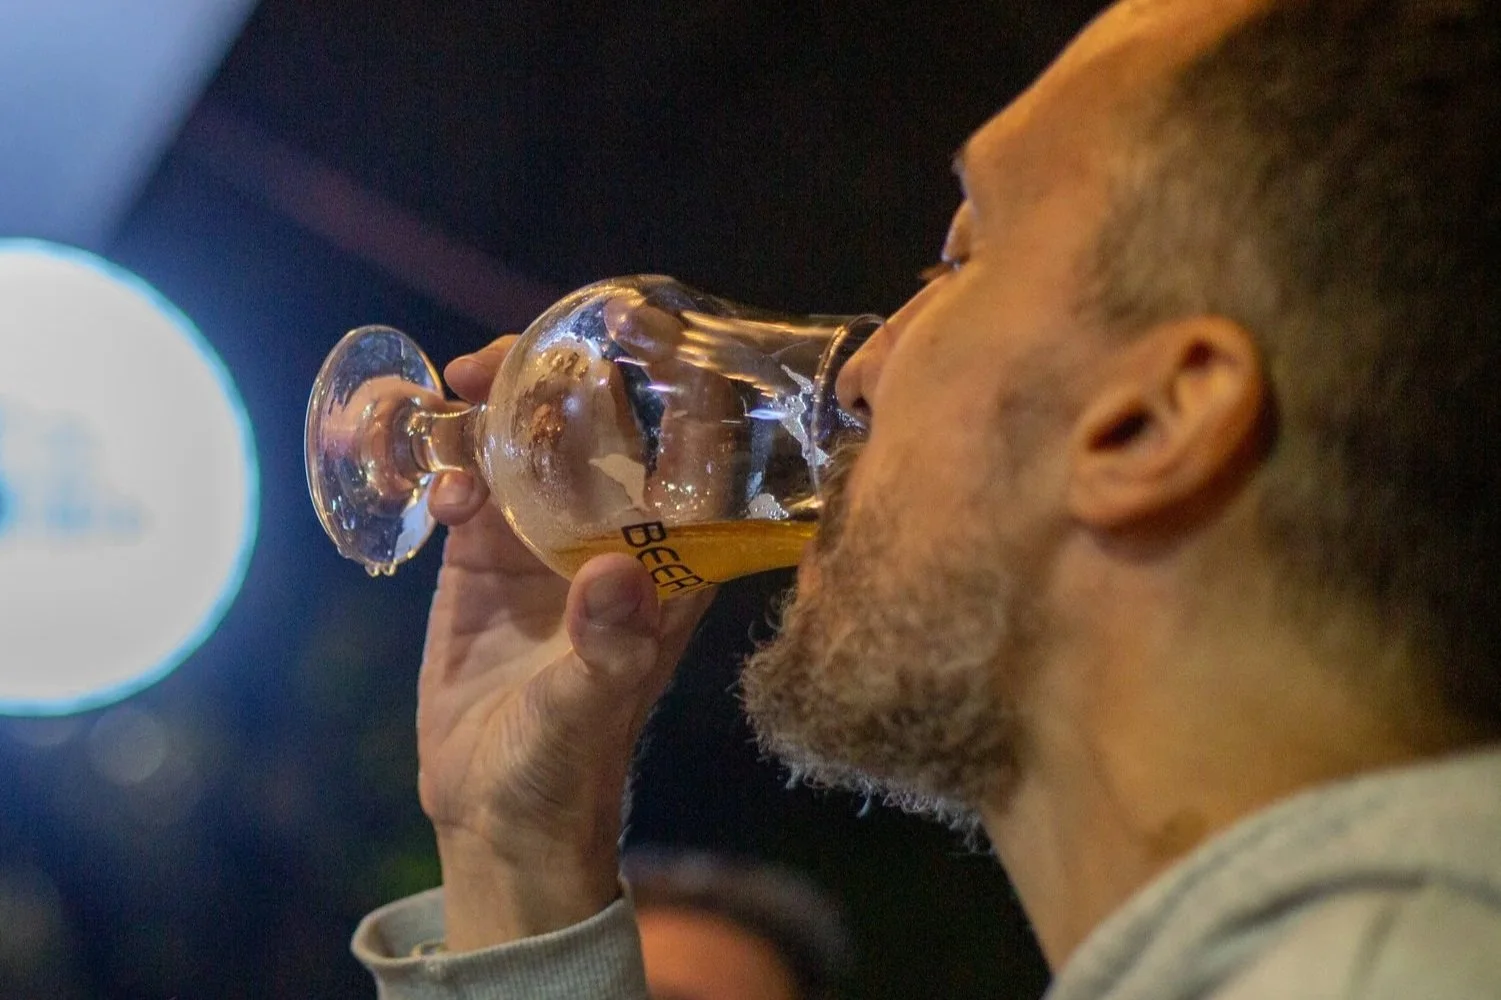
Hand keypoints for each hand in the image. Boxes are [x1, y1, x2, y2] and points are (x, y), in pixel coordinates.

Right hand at [415, 337, 715, 950]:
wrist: (495, 812)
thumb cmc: (566, 766)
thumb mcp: (588, 710)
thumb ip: (607, 646)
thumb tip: (614, 574)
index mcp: (666, 563)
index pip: (691, 457)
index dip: (678, 388)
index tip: (645, 334)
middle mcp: (611, 537)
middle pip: (601, 429)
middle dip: (562, 378)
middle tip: (510, 353)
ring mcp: (543, 541)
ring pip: (527, 444)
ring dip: (495, 406)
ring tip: (457, 385)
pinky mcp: (481, 558)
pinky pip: (468, 485)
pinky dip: (448, 466)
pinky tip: (435, 488)